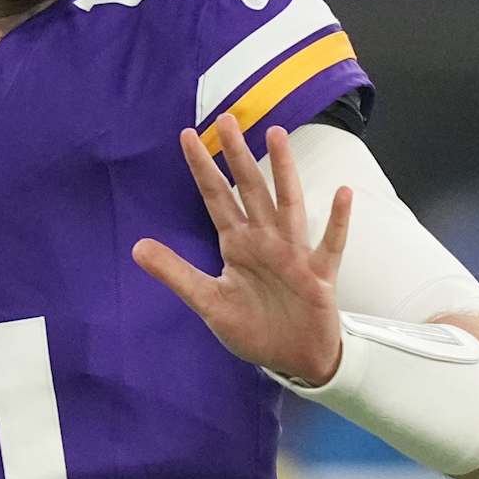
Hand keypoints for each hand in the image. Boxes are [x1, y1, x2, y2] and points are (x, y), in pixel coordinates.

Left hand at [131, 115, 352, 383]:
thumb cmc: (253, 327)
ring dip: (283, 171)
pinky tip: (343, 193)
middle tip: (228, 119)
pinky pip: (330, 245)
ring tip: (277, 136)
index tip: (187, 135)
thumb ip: (175, 273)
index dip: (202, 168)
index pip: (216, 197)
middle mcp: (265, 240)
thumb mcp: (207, 301)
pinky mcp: (318, 275)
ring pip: (287, 204)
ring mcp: (293, 254)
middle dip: (238, 155)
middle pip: (250, 189)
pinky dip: (338, 221)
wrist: (293, 359)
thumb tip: (135, 247)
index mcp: (237, 244)